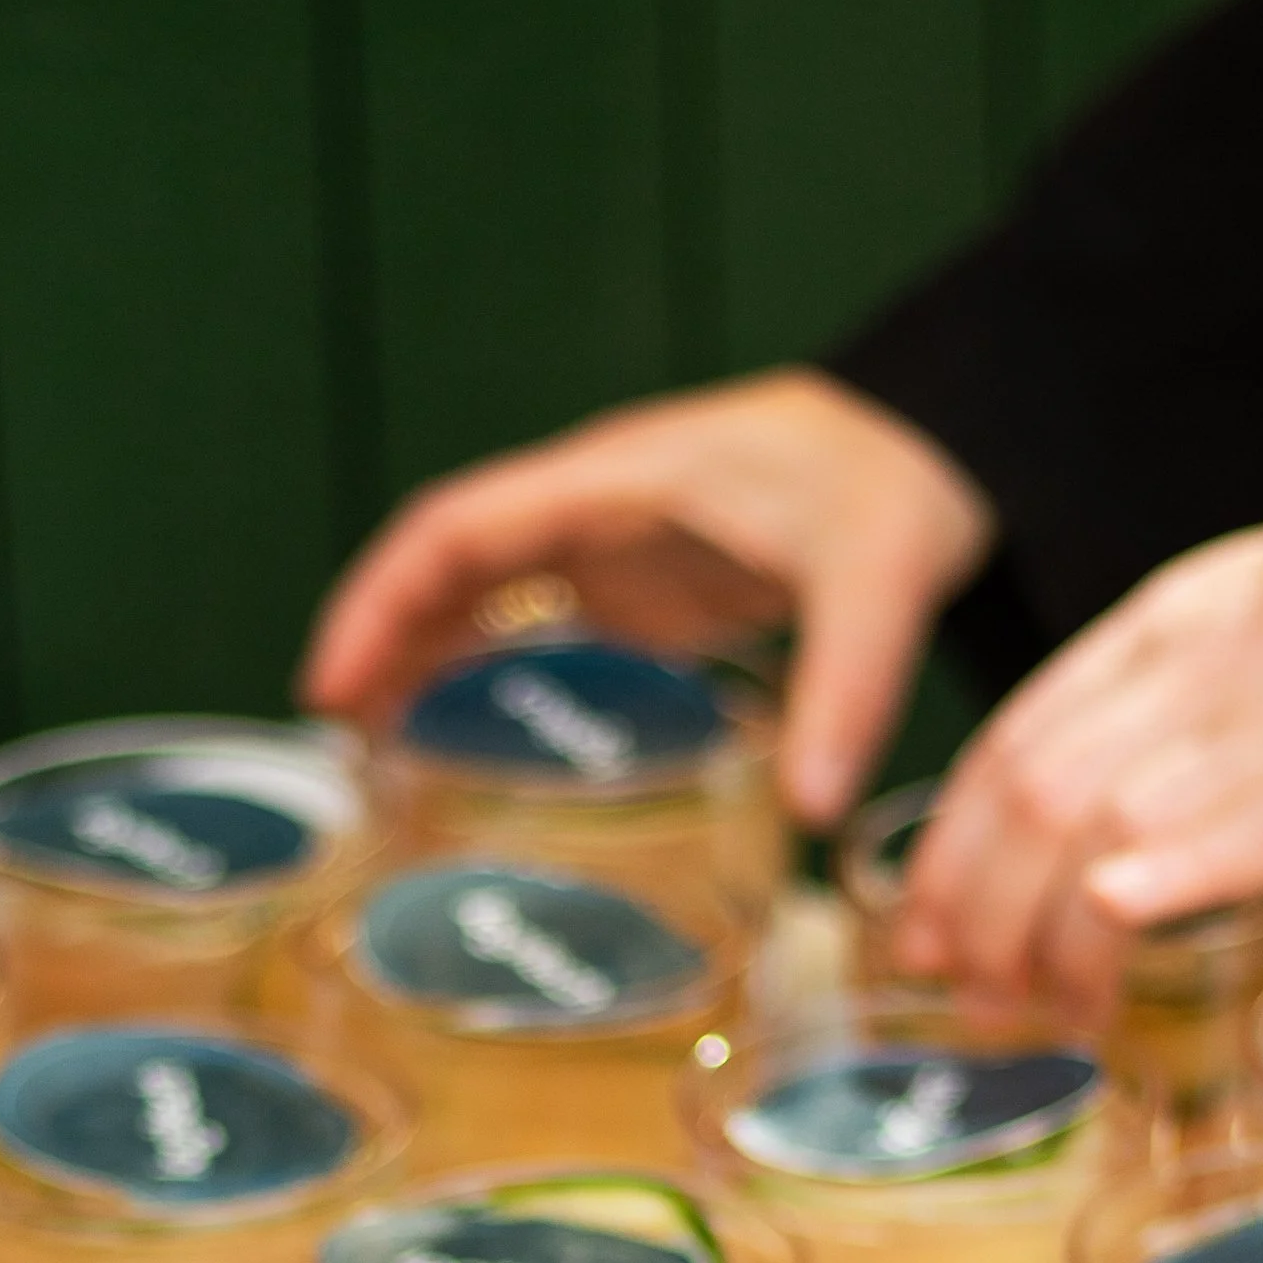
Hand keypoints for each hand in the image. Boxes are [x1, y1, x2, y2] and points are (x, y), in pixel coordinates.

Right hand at [298, 368, 993, 827]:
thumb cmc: (893, 489)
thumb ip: (846, 694)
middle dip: (377, 643)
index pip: (458, 529)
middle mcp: (590, 509)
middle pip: (443, 567)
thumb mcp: (880, 587)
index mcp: (615, 483)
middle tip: (332, 747)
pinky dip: (478, 675)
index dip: (384, 601)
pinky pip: (526, 626)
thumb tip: (811, 815)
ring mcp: (607, 548)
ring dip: (414, 663)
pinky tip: (451, 747)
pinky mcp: (635, 588)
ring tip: (366, 759)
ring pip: (475, 596)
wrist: (930, 446)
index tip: (335, 683)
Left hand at [893, 464, 1262, 1008]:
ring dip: (1057, 934)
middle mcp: (1193, 670)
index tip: (919, 937)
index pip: (1010, 748)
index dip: (947, 856)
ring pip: (1118, 821)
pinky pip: (1260, 820)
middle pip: (1037, 797)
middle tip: (973, 1007)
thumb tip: (1074, 825)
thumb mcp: (1240, 621)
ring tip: (1048, 1014)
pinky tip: (1117, 909)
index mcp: (1157, 632)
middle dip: (980, 916)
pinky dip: (1177, 867)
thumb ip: (1152, 704)